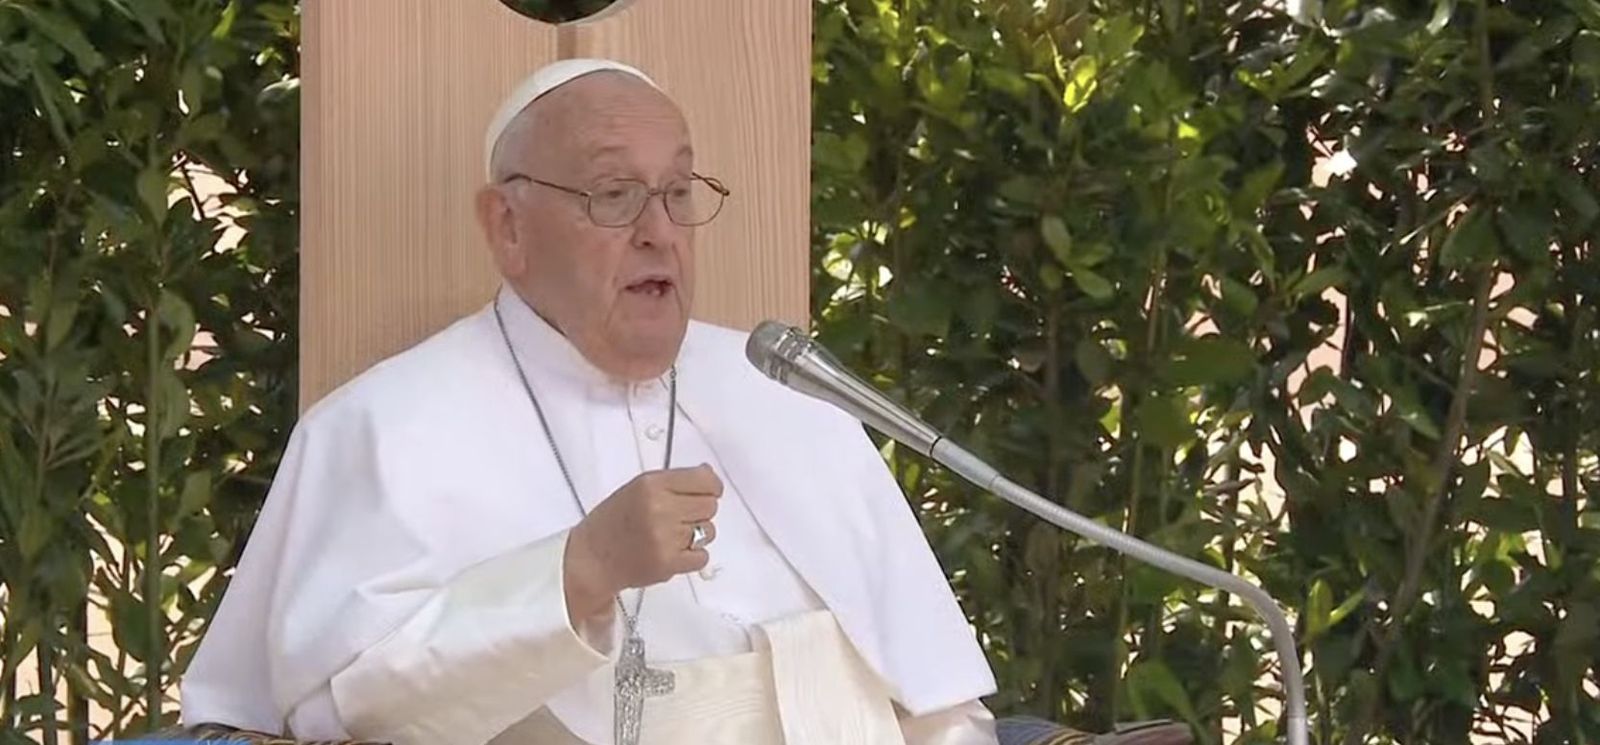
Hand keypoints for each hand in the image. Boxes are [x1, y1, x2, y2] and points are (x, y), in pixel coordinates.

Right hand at [563, 465, 721, 620]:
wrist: (591, 558)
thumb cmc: (612, 523)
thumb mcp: (637, 488)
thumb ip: (673, 481)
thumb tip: (708, 475)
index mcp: (651, 484)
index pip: (705, 480)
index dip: (712, 486)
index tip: (710, 491)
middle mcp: (660, 508)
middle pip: (710, 505)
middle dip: (699, 511)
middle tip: (679, 517)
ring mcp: (666, 537)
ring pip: (708, 531)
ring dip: (696, 534)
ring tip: (671, 536)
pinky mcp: (669, 563)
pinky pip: (702, 556)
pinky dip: (692, 556)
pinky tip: (672, 551)